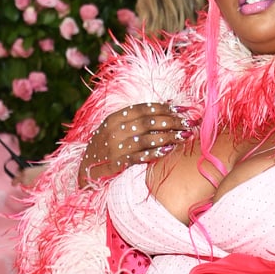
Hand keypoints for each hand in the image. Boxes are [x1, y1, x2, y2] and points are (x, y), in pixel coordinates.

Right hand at [78, 102, 199, 186]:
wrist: (84, 169)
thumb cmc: (104, 146)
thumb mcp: (115, 127)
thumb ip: (137, 118)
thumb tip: (168, 104)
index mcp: (115, 117)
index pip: (144, 109)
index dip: (165, 108)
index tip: (183, 110)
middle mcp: (115, 129)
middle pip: (148, 122)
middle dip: (171, 121)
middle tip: (189, 123)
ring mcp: (115, 146)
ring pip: (146, 138)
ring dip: (169, 136)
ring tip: (185, 136)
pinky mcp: (117, 163)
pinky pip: (139, 156)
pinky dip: (154, 153)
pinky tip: (169, 150)